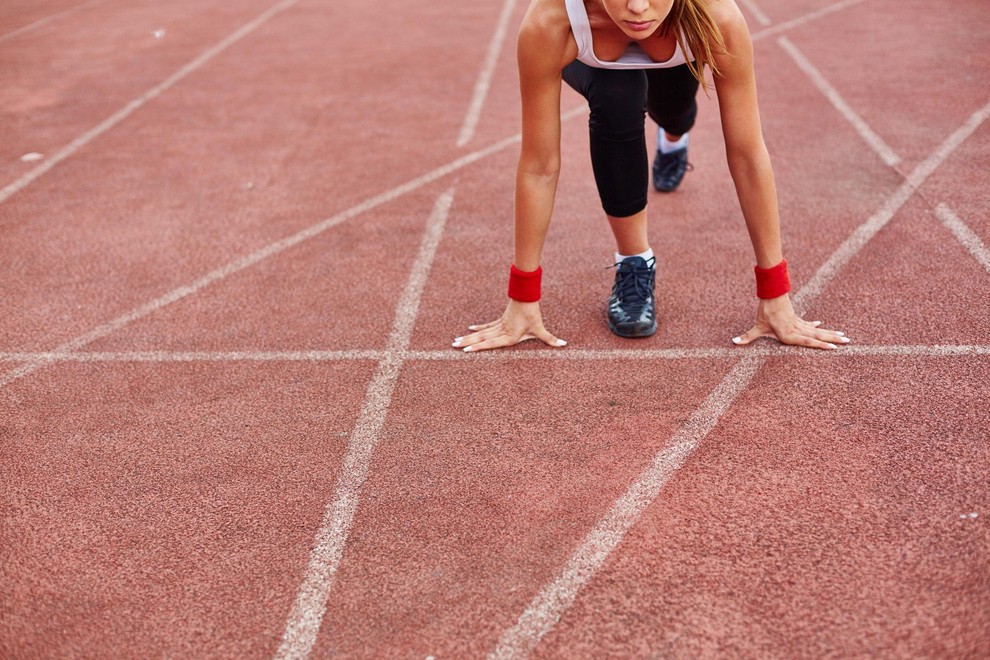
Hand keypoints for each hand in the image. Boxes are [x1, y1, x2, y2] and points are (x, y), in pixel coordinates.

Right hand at [453, 299, 566, 351]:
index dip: (479, 348)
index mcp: (509, 336)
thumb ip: (550, 339)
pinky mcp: (500, 320)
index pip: (491, 343)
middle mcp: (501, 331)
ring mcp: (499, 325)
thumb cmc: (533, 314)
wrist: (526, 297)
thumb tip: (564, 344)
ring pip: (481, 333)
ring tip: (456, 341)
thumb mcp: (541, 329)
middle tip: (454, 346)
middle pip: (481, 338)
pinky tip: (470, 330)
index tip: (467, 351)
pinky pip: (487, 326)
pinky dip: (478, 329)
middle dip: (467, 343)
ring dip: (469, 337)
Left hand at [731, 293, 848, 349]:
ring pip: (817, 330)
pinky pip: (809, 325)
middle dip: (832, 339)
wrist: (771, 294)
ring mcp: (798, 324)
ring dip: (830, 333)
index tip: (833, 348)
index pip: (807, 341)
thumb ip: (747, 336)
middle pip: (817, 336)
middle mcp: (796, 329)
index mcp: (789, 334)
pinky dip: (816, 327)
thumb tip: (734, 341)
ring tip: (844, 336)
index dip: (820, 345)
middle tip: (847, 341)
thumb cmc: (764, 311)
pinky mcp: (796, 319)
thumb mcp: (756, 326)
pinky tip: (822, 327)